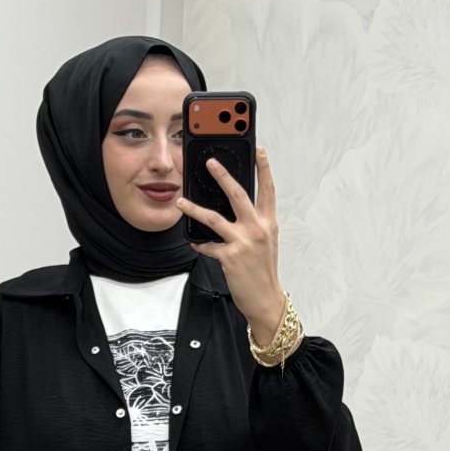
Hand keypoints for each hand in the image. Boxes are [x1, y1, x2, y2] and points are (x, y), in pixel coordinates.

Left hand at [176, 146, 284, 342]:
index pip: (268, 190)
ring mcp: (243, 242)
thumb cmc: (264, 272)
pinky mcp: (229, 257)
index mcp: (268, 223)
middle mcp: (257, 228)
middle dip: (222, 175)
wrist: (265, 300)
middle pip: (238, 194)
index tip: (258, 150)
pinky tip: (194, 243)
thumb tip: (236, 211)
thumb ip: (254, 224)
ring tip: (181, 201)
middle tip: (210, 162)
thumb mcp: (265, 243)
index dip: (264, 168)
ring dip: (194, 208)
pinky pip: (208, 245)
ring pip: (214, 217)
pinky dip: (200, 244)